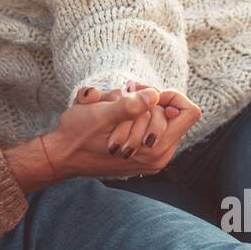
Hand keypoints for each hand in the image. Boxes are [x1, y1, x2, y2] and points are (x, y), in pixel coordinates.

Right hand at [77, 81, 201, 167]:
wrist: (61, 155)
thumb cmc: (78, 133)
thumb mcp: (101, 114)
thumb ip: (130, 106)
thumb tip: (153, 95)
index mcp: (156, 148)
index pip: (189, 112)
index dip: (171, 95)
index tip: (145, 92)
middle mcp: (158, 156)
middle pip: (173, 113)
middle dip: (149, 99)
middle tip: (124, 93)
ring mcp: (150, 157)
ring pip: (159, 119)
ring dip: (139, 108)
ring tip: (114, 108)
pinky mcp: (140, 156)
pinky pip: (148, 128)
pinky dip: (135, 118)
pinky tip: (115, 119)